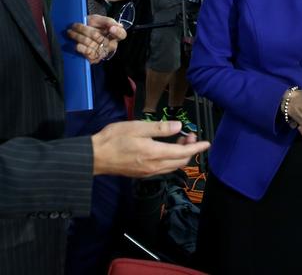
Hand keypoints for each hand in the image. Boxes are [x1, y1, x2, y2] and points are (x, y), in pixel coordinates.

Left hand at [67, 15, 125, 63]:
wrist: (79, 32)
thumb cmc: (92, 25)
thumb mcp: (99, 19)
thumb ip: (108, 21)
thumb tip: (117, 25)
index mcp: (114, 35)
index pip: (121, 35)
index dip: (117, 32)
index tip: (111, 28)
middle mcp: (110, 45)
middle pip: (100, 38)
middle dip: (85, 30)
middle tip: (75, 25)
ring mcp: (102, 52)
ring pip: (91, 45)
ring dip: (79, 38)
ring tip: (70, 32)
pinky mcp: (94, 59)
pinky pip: (88, 54)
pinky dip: (81, 49)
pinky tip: (76, 44)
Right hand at [91, 121, 209, 176]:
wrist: (94, 157)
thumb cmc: (114, 139)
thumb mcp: (137, 127)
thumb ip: (159, 128)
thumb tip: (179, 127)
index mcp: (154, 154)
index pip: (183, 153)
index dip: (197, 148)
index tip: (207, 143)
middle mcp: (154, 166)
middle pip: (180, 161)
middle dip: (190, 150)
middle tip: (190, 136)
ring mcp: (148, 172)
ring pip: (173, 166)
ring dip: (181, 155)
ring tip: (181, 140)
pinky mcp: (142, 173)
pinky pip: (164, 169)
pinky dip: (171, 160)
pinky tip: (168, 149)